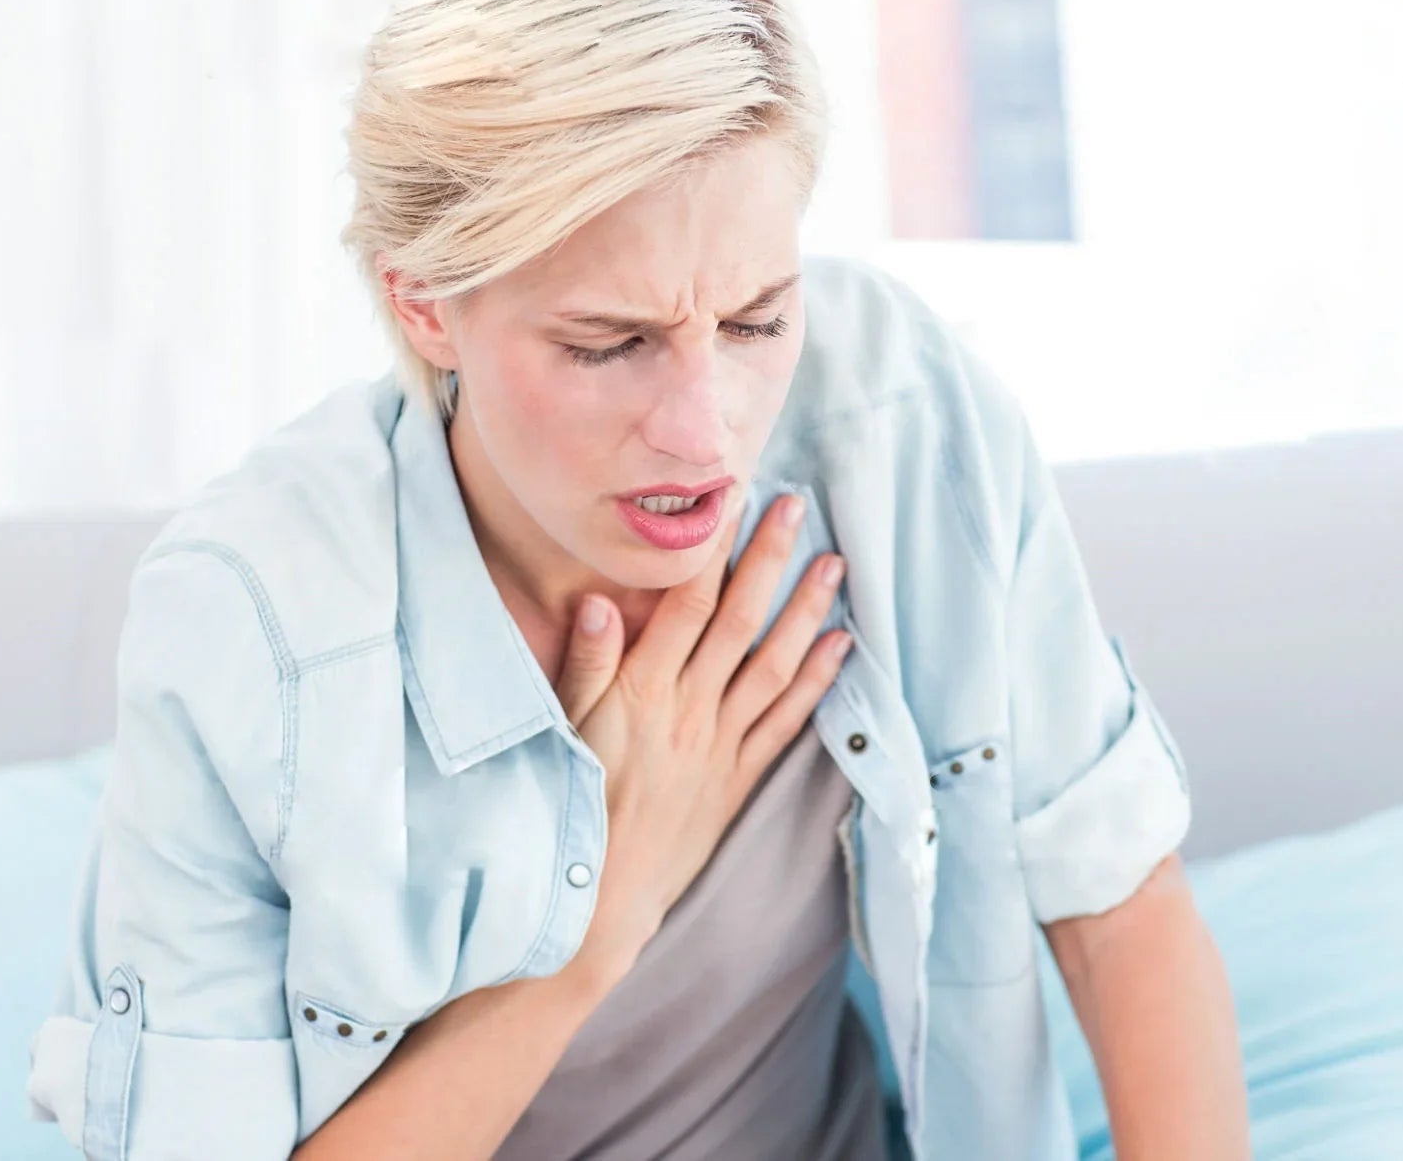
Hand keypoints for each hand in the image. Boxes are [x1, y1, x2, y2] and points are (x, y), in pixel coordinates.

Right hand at [555, 487, 852, 987]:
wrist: (602, 899)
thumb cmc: (571, 809)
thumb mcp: (561, 732)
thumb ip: (584, 665)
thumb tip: (600, 601)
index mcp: (641, 692)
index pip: (685, 606)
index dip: (712, 552)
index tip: (731, 503)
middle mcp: (688, 711)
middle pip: (738, 622)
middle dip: (770, 561)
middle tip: (798, 509)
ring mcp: (719, 745)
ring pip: (772, 665)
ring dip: (805, 612)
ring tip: (835, 566)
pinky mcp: (738, 778)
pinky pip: (785, 722)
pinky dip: (815, 682)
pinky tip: (840, 647)